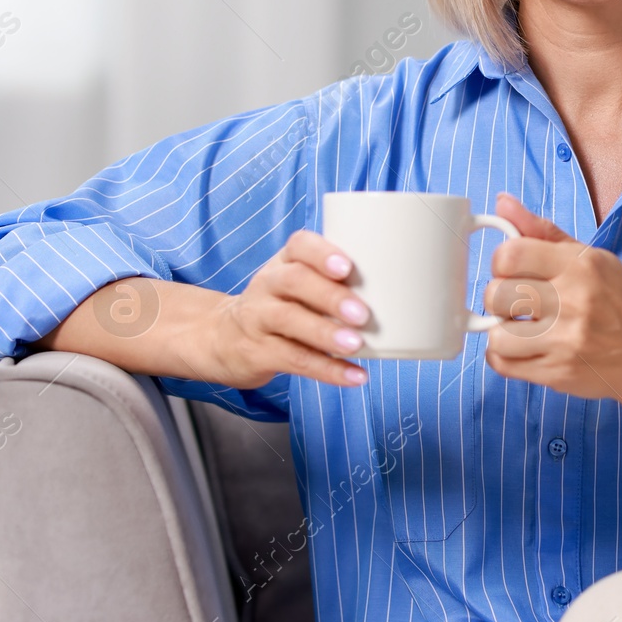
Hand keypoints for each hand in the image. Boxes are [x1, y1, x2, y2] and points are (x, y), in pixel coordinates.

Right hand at [202, 230, 371, 389]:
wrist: (223, 338)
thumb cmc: (280, 306)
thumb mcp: (298, 286)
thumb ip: (335, 285)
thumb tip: (398, 298)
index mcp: (285, 262)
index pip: (299, 245)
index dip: (322, 253)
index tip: (346, 267)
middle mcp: (268, 284)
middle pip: (294, 281)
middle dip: (330, 296)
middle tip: (362, 313)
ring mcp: (258, 318)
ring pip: (288, 320)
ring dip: (325, 332)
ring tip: (356, 344)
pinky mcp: (257, 352)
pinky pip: (293, 359)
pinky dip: (328, 370)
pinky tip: (355, 376)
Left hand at [482, 192, 621, 408]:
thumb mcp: (593, 258)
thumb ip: (543, 232)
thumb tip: (502, 202)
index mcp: (580, 266)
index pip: (510, 255)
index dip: (501, 263)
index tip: (513, 271)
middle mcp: (572, 301)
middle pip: (496, 294)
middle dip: (499, 298)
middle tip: (517, 302)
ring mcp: (565, 341)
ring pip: (496, 334)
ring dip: (502, 331)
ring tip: (521, 328)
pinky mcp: (557, 373)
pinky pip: (503, 364)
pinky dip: (504, 356)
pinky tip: (523, 348)